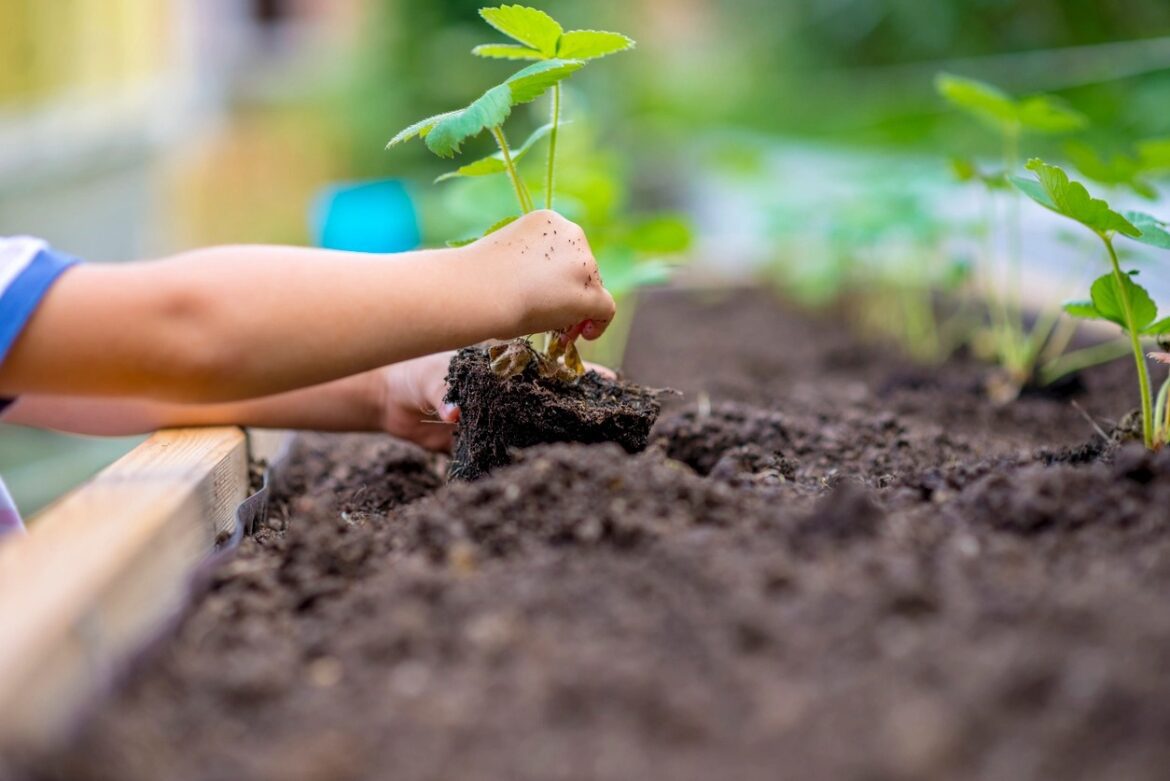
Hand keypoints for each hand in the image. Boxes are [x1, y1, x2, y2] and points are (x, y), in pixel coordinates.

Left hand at [372, 350, 616, 452]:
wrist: (388, 398)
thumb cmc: (413, 370)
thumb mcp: (432, 375)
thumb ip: (444, 392)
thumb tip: (455, 415)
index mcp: (506, 363)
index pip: (550, 365)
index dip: (581, 372)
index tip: (609, 381)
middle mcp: (509, 388)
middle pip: (551, 398)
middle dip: (578, 407)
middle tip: (607, 420)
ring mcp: (500, 414)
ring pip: (534, 425)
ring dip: (555, 434)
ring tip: (586, 446)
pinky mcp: (485, 439)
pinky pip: (509, 448)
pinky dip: (524, 455)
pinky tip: (544, 464)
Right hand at [473, 210, 615, 340]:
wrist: (478, 290)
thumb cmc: (477, 277)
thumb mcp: (506, 255)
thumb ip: (529, 262)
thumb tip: (537, 286)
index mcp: (548, 220)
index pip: (565, 249)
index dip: (561, 274)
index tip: (548, 291)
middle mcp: (571, 234)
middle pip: (582, 267)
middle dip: (572, 291)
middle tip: (555, 315)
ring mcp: (583, 263)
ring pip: (592, 288)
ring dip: (580, 308)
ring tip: (562, 330)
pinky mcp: (591, 292)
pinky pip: (606, 309)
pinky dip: (599, 323)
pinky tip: (584, 335)